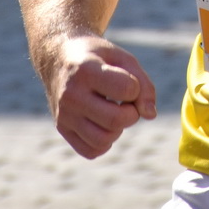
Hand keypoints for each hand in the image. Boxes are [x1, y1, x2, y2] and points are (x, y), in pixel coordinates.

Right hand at [44, 34, 156, 159]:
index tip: (127, 81)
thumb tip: (150, 115)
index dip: (136, 87)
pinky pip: (91, 151)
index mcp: (86, 70)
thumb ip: (143, 84)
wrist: (58, 57)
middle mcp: (71, 94)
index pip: (126, 89)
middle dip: (132, 114)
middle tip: (126, 103)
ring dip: (118, 130)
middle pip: (115, 120)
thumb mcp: (122, 58)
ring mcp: (64, 114)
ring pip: (103, 141)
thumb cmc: (97, 57)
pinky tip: (103, 124)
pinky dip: (105, 143)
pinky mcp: (61, 128)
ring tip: (114, 113)